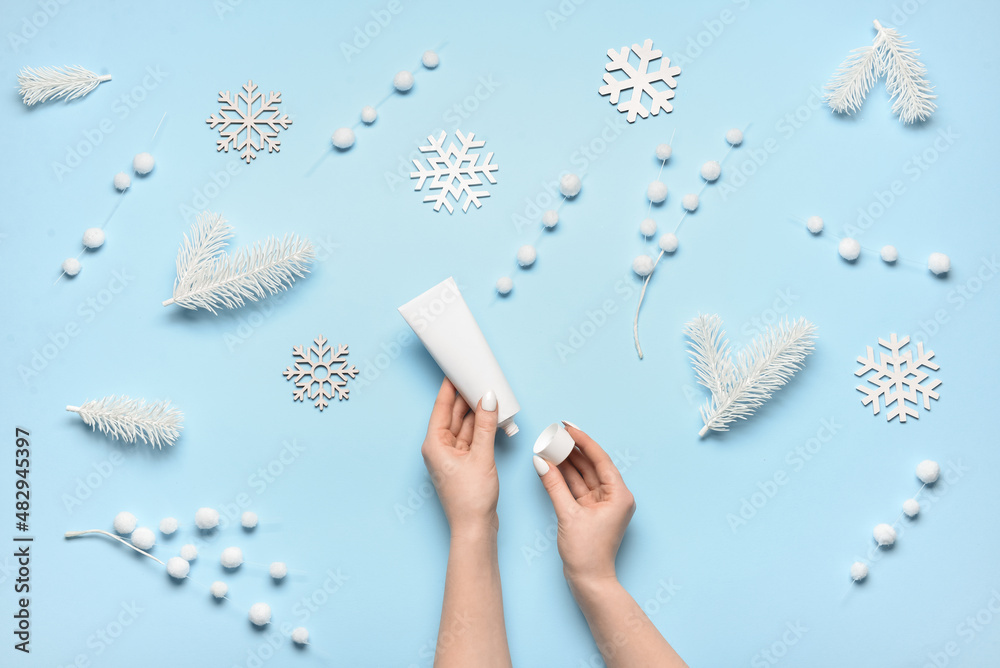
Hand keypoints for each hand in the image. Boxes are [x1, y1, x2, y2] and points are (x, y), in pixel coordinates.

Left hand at [421, 378, 499, 537]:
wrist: (475, 529)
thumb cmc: (470, 498)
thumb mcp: (481, 456)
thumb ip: (486, 425)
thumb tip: (488, 398)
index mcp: (434, 444)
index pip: (441, 407)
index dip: (449, 387)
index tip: (455, 369)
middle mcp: (440, 448)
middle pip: (453, 414)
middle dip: (465, 397)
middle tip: (477, 377)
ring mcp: (452, 456)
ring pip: (464, 426)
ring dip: (476, 412)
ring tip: (488, 393)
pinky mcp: (464, 463)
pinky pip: (472, 437)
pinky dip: (481, 427)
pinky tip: (491, 417)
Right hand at [534, 422, 634, 586]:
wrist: (589, 582)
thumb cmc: (587, 553)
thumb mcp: (568, 515)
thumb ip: (554, 485)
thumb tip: (541, 462)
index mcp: (619, 495)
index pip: (600, 459)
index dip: (583, 441)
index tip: (568, 427)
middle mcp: (614, 497)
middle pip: (591, 465)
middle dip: (572, 450)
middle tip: (554, 434)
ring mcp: (602, 504)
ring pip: (583, 475)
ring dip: (566, 462)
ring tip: (549, 446)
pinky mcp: (591, 511)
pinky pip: (577, 488)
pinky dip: (564, 478)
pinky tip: (551, 465)